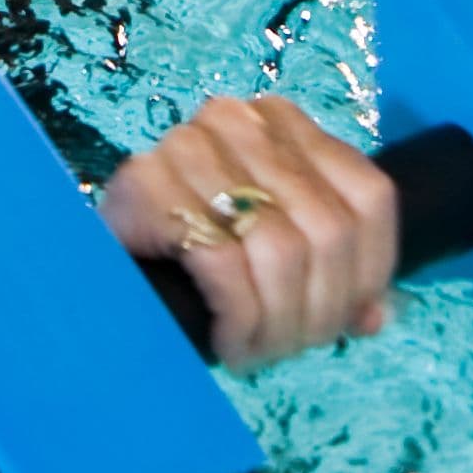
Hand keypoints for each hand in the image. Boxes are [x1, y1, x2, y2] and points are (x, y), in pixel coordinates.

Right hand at [97, 92, 398, 369]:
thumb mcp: (274, 249)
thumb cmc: (194, 254)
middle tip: (287, 350)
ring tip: (257, 351)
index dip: (369, 275)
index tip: (347, 322)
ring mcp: (191, 146)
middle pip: (328, 232)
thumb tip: (382, 314)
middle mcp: (242, 121)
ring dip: (277, 324)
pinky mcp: (146, 185)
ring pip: (282, 252)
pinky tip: (228, 343)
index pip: (368, 199)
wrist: (90, 256)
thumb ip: (333, 271)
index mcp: (286, 123)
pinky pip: (224, 265)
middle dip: (317, 312)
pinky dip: (239, 320)